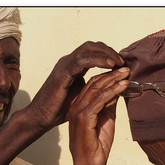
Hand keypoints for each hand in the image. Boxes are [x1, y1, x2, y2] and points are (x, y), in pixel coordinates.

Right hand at [0, 42, 124, 164]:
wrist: (41, 118)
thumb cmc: (59, 110)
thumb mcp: (81, 97)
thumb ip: (94, 90)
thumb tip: (112, 89)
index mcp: (72, 67)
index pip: (92, 53)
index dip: (108, 55)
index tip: (122, 63)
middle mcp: (68, 62)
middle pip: (92, 47)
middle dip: (109, 51)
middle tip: (123, 60)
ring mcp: (64, 66)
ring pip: (88, 50)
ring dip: (105, 53)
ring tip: (119, 62)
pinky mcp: (62, 73)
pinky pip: (82, 61)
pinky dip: (97, 60)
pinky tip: (109, 65)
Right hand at [69, 67, 129, 164]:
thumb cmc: (97, 146)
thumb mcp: (106, 119)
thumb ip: (109, 104)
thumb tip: (118, 89)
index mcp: (79, 106)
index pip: (93, 84)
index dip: (108, 75)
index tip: (122, 71)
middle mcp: (75, 106)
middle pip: (94, 83)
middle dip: (112, 74)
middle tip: (126, 68)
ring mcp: (77, 112)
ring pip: (96, 88)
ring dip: (113, 79)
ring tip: (126, 73)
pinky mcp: (83, 118)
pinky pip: (99, 100)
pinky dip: (112, 91)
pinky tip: (123, 86)